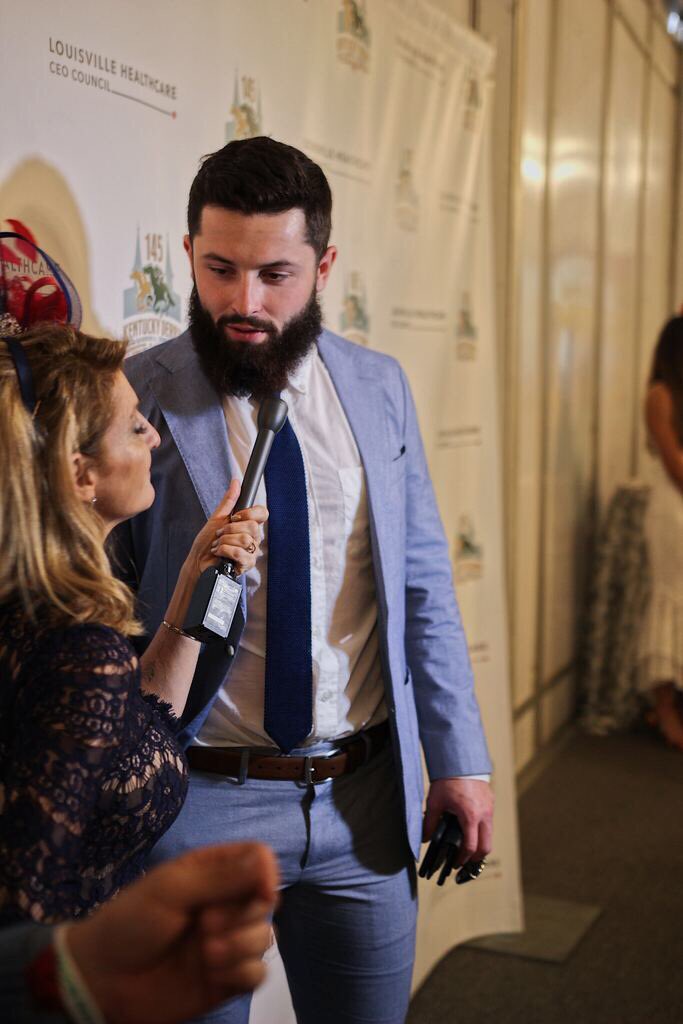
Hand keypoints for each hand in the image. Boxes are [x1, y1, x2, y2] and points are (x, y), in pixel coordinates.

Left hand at [65, 842, 277, 1023]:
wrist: (103, 980)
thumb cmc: (130, 923)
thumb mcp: (171, 890)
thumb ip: (221, 877)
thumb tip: (266, 859)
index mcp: (212, 872)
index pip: (258, 859)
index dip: (266, 873)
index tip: (261, 891)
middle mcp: (225, 904)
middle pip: (265, 901)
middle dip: (242, 916)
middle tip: (205, 925)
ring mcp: (228, 941)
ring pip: (265, 937)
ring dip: (240, 946)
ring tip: (206, 954)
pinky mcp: (227, 978)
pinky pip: (258, 973)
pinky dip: (241, 973)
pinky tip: (213, 975)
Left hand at [185, 479, 267, 577]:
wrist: (197, 562)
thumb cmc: (206, 542)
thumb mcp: (217, 518)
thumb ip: (229, 501)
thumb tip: (235, 481)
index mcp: (248, 525)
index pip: (262, 513)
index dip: (250, 513)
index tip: (234, 517)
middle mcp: (253, 538)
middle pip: (253, 527)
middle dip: (230, 529)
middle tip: (220, 534)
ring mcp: (251, 552)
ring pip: (245, 540)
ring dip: (225, 541)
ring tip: (217, 545)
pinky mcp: (246, 564)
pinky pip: (240, 553)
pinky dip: (224, 551)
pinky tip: (219, 553)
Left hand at [422, 778, 492, 865]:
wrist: (460, 760)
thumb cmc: (447, 779)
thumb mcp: (435, 802)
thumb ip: (429, 823)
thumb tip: (424, 838)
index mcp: (470, 816)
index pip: (471, 847)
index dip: (463, 858)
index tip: (456, 863)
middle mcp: (484, 814)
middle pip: (486, 846)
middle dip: (476, 857)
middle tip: (464, 860)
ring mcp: (489, 808)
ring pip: (490, 835)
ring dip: (480, 844)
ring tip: (467, 846)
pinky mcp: (490, 802)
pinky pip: (489, 822)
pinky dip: (482, 830)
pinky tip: (470, 828)